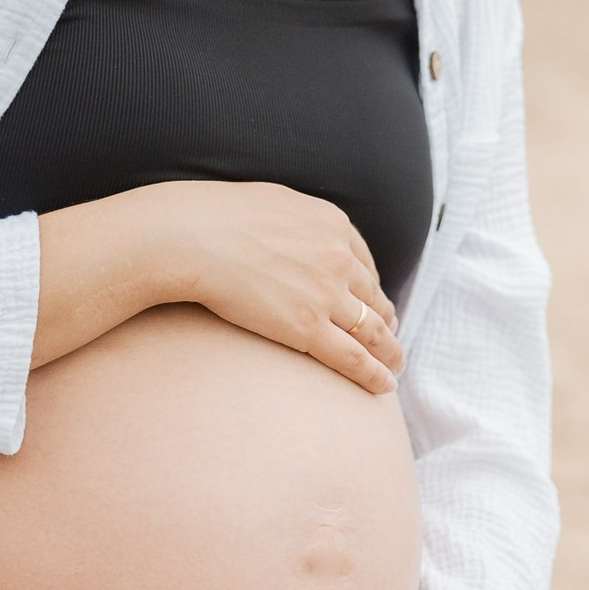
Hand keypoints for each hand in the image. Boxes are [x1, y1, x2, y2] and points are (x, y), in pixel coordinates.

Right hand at [153, 180, 404, 395]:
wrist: (195, 236)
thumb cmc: (219, 216)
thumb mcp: (277, 202)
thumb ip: (301, 221)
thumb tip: (301, 232)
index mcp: (334, 225)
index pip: (365, 264)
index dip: (372, 290)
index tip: (374, 305)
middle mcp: (339, 259)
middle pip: (373, 299)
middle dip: (385, 322)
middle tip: (390, 341)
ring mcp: (327, 295)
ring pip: (372, 331)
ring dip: (388, 352)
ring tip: (393, 368)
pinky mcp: (309, 328)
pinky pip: (353, 358)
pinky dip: (373, 375)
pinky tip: (383, 387)